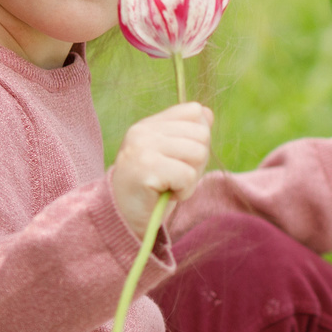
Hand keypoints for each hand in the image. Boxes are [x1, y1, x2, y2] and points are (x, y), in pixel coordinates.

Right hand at [112, 102, 209, 231]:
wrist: (123, 220)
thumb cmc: (151, 190)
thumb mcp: (170, 157)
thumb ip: (187, 134)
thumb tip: (208, 113)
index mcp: (149, 125)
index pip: (194, 111)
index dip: (198, 139)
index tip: (180, 159)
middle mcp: (143, 131)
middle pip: (201, 134)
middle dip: (197, 162)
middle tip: (174, 178)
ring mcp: (143, 147)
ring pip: (198, 153)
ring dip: (191, 179)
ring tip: (170, 185)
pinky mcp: (147, 168)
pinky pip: (188, 175)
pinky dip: (184, 191)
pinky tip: (166, 194)